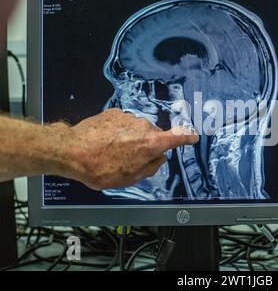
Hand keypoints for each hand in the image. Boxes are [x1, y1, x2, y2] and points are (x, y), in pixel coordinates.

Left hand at [58, 109, 198, 189]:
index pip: (177, 138)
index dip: (187, 137)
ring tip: (111, 151)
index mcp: (151, 144)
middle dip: (145, 147)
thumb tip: (159, 158)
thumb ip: (150, 167)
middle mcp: (143, 127)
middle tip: (128, 160)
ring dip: (130, 139)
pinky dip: (118, 132)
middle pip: (152, 137)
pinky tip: (105, 142)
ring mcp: (128, 117)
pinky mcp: (115, 113)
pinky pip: (123, 124)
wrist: (72, 151)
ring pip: (137, 130)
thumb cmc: (99, 167)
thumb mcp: (130, 178)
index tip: (193, 136)